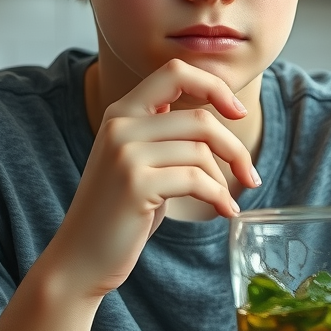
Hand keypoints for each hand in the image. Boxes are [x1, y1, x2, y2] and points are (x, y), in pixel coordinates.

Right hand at [42, 59, 257, 298]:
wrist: (79, 259)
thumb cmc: (120, 213)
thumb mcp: (139, 162)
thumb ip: (166, 135)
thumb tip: (222, 120)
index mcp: (121, 112)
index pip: (176, 72)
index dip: (214, 86)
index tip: (237, 113)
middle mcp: (120, 125)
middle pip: (200, 119)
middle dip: (234, 148)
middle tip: (250, 175)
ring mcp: (125, 153)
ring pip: (201, 151)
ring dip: (224, 181)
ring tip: (226, 202)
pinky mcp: (135, 183)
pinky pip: (197, 179)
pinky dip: (219, 197)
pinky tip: (225, 211)